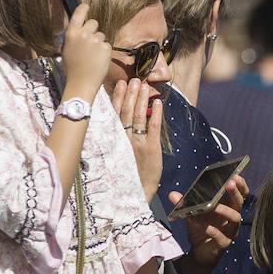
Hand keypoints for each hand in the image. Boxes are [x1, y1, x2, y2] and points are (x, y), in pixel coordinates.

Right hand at [61, 3, 111, 97]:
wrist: (82, 83)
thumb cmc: (73, 68)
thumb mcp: (67, 49)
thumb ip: (74, 36)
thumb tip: (80, 28)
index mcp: (71, 34)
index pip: (79, 14)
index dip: (84, 8)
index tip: (86, 6)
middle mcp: (83, 34)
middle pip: (94, 22)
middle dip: (94, 30)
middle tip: (90, 43)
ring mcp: (95, 41)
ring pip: (101, 35)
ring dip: (99, 43)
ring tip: (92, 57)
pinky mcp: (105, 48)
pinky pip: (107, 45)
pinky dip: (104, 52)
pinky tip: (98, 60)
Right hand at [113, 78, 162, 199]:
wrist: (133, 194)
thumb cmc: (123, 174)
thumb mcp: (113, 155)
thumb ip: (114, 137)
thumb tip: (114, 119)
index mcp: (115, 140)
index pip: (116, 114)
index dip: (119, 98)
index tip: (121, 84)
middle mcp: (125, 139)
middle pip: (127, 111)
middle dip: (131, 94)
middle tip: (134, 79)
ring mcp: (138, 143)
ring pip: (139, 116)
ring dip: (142, 99)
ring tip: (143, 85)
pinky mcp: (151, 149)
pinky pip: (154, 128)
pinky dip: (156, 114)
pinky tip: (159, 102)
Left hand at [171, 174, 247, 271]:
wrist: (199, 252)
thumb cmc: (200, 229)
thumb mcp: (191, 214)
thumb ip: (184, 204)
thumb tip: (172, 194)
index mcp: (227, 207)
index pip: (240, 194)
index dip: (240, 186)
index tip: (236, 176)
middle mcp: (232, 218)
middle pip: (239, 203)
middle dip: (235, 192)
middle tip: (229, 184)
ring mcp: (230, 231)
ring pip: (234, 219)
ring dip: (225, 211)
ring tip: (214, 206)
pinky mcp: (224, 244)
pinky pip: (222, 237)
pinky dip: (213, 231)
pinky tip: (207, 227)